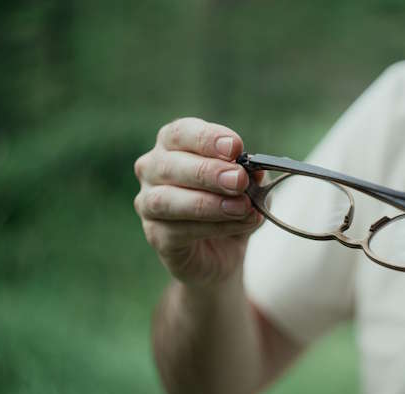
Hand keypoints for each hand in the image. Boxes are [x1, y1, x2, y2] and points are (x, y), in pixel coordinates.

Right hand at [134, 118, 262, 284]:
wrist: (224, 250)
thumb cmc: (231, 205)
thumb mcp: (249, 186)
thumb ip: (251, 176)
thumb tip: (255, 172)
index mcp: (173, 145)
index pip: (181, 133)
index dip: (207, 138)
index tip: (235, 147)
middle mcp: (152, 170)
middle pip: (170, 165)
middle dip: (208, 172)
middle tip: (239, 180)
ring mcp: (148, 203)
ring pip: (167, 200)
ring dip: (208, 202)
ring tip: (242, 206)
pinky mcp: (155, 236)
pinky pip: (178, 230)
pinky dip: (214, 227)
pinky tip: (239, 225)